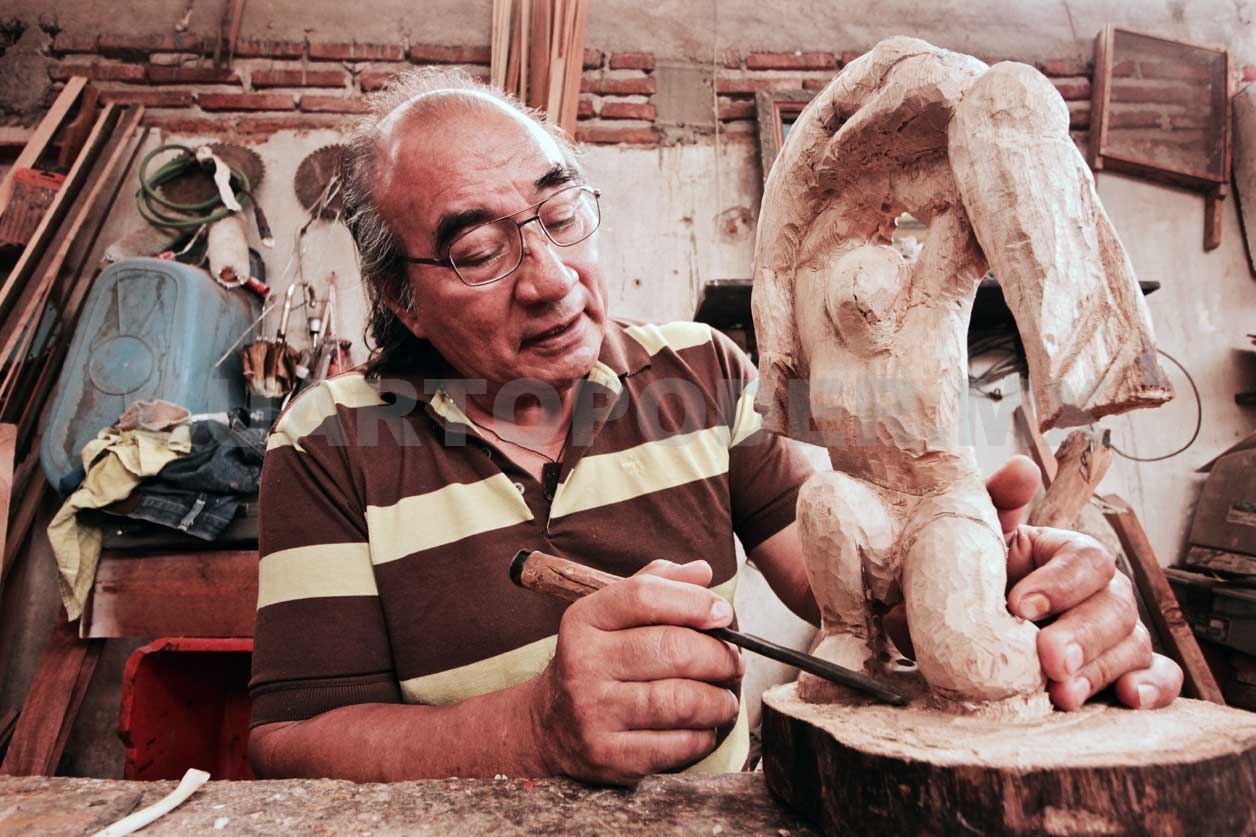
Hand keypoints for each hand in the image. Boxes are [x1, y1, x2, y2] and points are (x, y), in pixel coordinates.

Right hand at [529, 560, 742, 784]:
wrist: (550, 725)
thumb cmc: (597, 661)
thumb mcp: (611, 615)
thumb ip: (655, 586)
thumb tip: (702, 572)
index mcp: (584, 620)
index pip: (644, 596)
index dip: (693, 601)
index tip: (723, 613)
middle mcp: (583, 664)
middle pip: (671, 649)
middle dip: (718, 656)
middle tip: (734, 663)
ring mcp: (593, 712)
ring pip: (680, 701)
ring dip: (719, 700)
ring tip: (726, 698)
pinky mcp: (608, 755)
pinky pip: (675, 745)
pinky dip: (703, 735)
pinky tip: (704, 727)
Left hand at [987, 456, 1183, 709]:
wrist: (960, 637)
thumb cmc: (971, 581)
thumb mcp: (973, 540)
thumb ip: (993, 501)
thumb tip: (1021, 469)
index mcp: (1067, 555)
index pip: (1086, 560)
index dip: (1059, 584)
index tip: (1019, 607)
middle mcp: (1101, 591)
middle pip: (1115, 607)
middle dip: (1081, 636)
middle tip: (1048, 660)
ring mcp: (1118, 633)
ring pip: (1134, 645)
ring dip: (1101, 670)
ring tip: (1064, 693)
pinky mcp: (1125, 671)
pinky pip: (1160, 677)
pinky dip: (1154, 687)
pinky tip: (1130, 698)